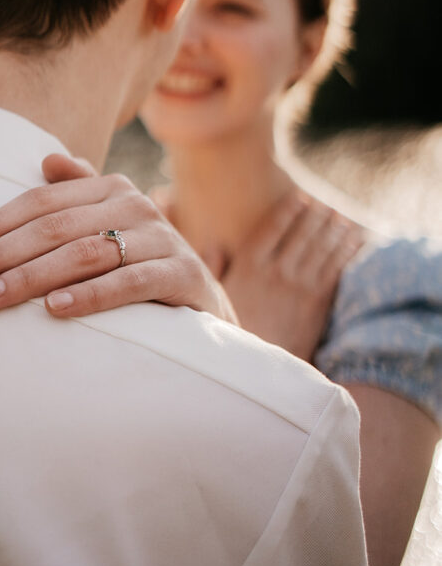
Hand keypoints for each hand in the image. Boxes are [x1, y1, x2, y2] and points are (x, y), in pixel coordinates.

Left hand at [0, 153, 237, 322]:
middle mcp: (136, 206)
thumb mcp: (109, 225)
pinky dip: (91, 296)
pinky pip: (130, 283)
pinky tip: (55, 309)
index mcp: (111, 188)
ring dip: (31, 277)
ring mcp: (162, 238)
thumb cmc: (139, 263)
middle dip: (1, 255)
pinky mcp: (183, 275)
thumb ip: (77, 193)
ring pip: (85, 254)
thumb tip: (47, 159)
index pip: (41, 202)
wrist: (204, 305)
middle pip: (55, 227)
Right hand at [221, 191, 363, 359]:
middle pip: (302, 234)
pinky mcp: (318, 302)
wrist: (259, 367)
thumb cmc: (235, 330)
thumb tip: (211, 246)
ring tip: (341, 220)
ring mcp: (299, 286)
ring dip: (334, 230)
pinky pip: (337, 269)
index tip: (300, 199)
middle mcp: (276, 271)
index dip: (288, 211)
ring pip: (322, 248)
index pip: (272, 228)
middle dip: (316, 217)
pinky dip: (347, 251)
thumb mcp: (213, 298)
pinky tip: (354, 241)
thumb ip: (213, 269)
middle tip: (325, 207)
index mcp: (250, 266)